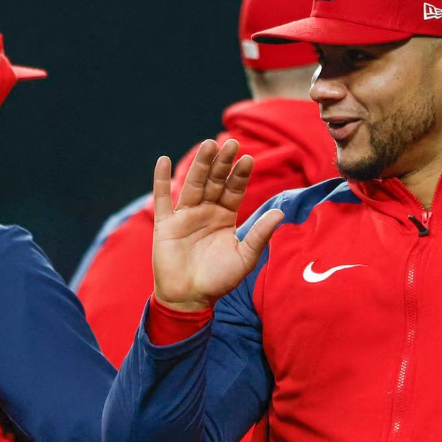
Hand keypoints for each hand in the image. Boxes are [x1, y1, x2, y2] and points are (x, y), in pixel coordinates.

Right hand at [152, 138, 283, 311]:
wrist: (189, 299)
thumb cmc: (219, 280)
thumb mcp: (244, 257)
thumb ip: (259, 234)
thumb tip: (279, 213)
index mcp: (225, 217)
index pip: (234, 190)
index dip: (240, 175)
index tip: (248, 159)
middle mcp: (206, 212)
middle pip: (215, 182)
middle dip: (222, 163)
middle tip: (230, 143)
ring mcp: (185, 216)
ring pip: (193, 185)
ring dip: (200, 165)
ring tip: (208, 145)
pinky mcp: (165, 225)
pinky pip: (162, 200)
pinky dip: (161, 181)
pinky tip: (163, 161)